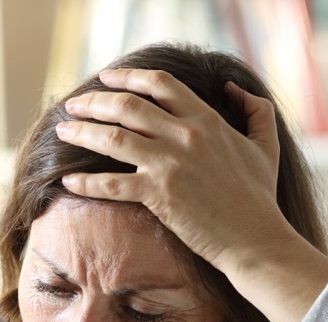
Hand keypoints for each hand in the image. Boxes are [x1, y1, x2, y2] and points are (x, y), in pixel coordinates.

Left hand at [55, 68, 294, 275]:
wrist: (255, 240)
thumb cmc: (259, 197)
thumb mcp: (266, 145)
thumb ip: (255, 109)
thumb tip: (230, 87)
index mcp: (207, 121)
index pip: (161, 84)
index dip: (129, 76)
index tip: (107, 77)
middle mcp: (185, 137)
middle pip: (127, 106)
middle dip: (95, 101)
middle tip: (73, 103)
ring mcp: (170, 165)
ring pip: (113, 139)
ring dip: (82, 132)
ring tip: (62, 132)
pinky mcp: (158, 196)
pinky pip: (112, 185)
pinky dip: (86, 182)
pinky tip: (68, 181)